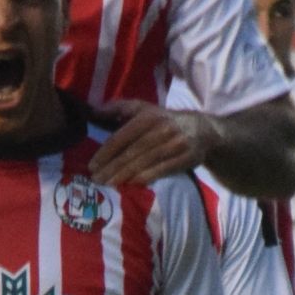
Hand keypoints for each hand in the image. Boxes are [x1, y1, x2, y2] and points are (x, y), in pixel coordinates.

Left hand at [87, 98, 213, 186]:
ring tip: (108, 184)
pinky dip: (144, 178)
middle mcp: (162, 129)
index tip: (92, 165)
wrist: (203, 130)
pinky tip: (130, 185)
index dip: (106, 152)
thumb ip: (118, 109)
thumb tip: (93, 111)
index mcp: (148, 116)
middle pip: (131, 152)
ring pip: (144, 162)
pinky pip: (161, 171)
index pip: (122, 136)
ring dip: (124, 176)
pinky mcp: (186, 158)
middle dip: (111, 167)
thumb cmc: (164, 120)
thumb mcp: (144, 109)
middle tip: (95, 180)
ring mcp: (175, 144)